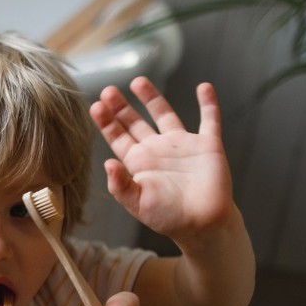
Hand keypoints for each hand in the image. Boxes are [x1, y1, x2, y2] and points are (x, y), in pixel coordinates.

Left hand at [91, 77, 235, 242]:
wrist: (203, 225)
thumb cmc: (169, 218)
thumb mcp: (137, 204)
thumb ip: (120, 185)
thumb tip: (107, 163)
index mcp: (140, 163)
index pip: (118, 138)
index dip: (107, 123)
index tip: (95, 106)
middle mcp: (158, 150)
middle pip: (136, 122)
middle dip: (121, 107)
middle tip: (108, 90)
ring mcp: (182, 145)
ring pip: (165, 114)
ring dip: (153, 98)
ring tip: (138, 81)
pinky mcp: (207, 145)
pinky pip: (209, 119)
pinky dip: (208, 103)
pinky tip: (204, 87)